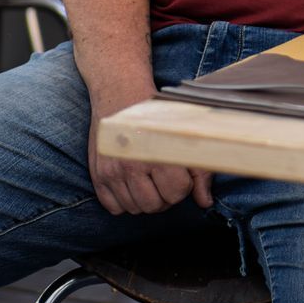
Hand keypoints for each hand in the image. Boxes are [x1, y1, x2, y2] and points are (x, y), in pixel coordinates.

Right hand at [87, 84, 213, 215]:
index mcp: (157, 153)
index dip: (184, 186)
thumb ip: (199, 171)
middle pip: (155, 205)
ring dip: (146, 200)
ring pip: (134, 208)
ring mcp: (112, 172)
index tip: (182, 174)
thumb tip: (205, 202)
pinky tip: (133, 185)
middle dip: (166, 197)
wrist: (121, 93)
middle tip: (166, 181)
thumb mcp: (184, 135)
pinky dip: (124, 202)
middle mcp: (132, 166)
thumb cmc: (157, 114)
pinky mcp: (98, 176)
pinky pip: (113, 207)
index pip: (177, 191)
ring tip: (151, 182)